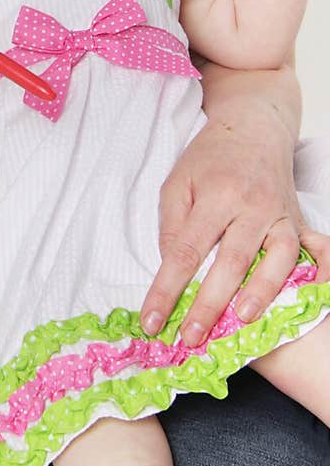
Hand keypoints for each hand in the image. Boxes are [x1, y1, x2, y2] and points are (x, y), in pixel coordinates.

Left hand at [139, 103, 329, 343]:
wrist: (253, 127)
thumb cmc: (209, 157)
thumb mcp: (177, 181)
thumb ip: (172, 225)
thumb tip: (171, 267)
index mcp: (215, 195)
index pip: (186, 251)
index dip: (167, 289)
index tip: (152, 320)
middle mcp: (251, 206)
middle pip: (231, 261)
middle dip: (210, 303)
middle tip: (192, 337)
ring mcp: (280, 214)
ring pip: (277, 259)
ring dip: (262, 293)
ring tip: (242, 321)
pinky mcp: (299, 220)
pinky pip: (314, 249)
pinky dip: (317, 273)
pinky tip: (310, 295)